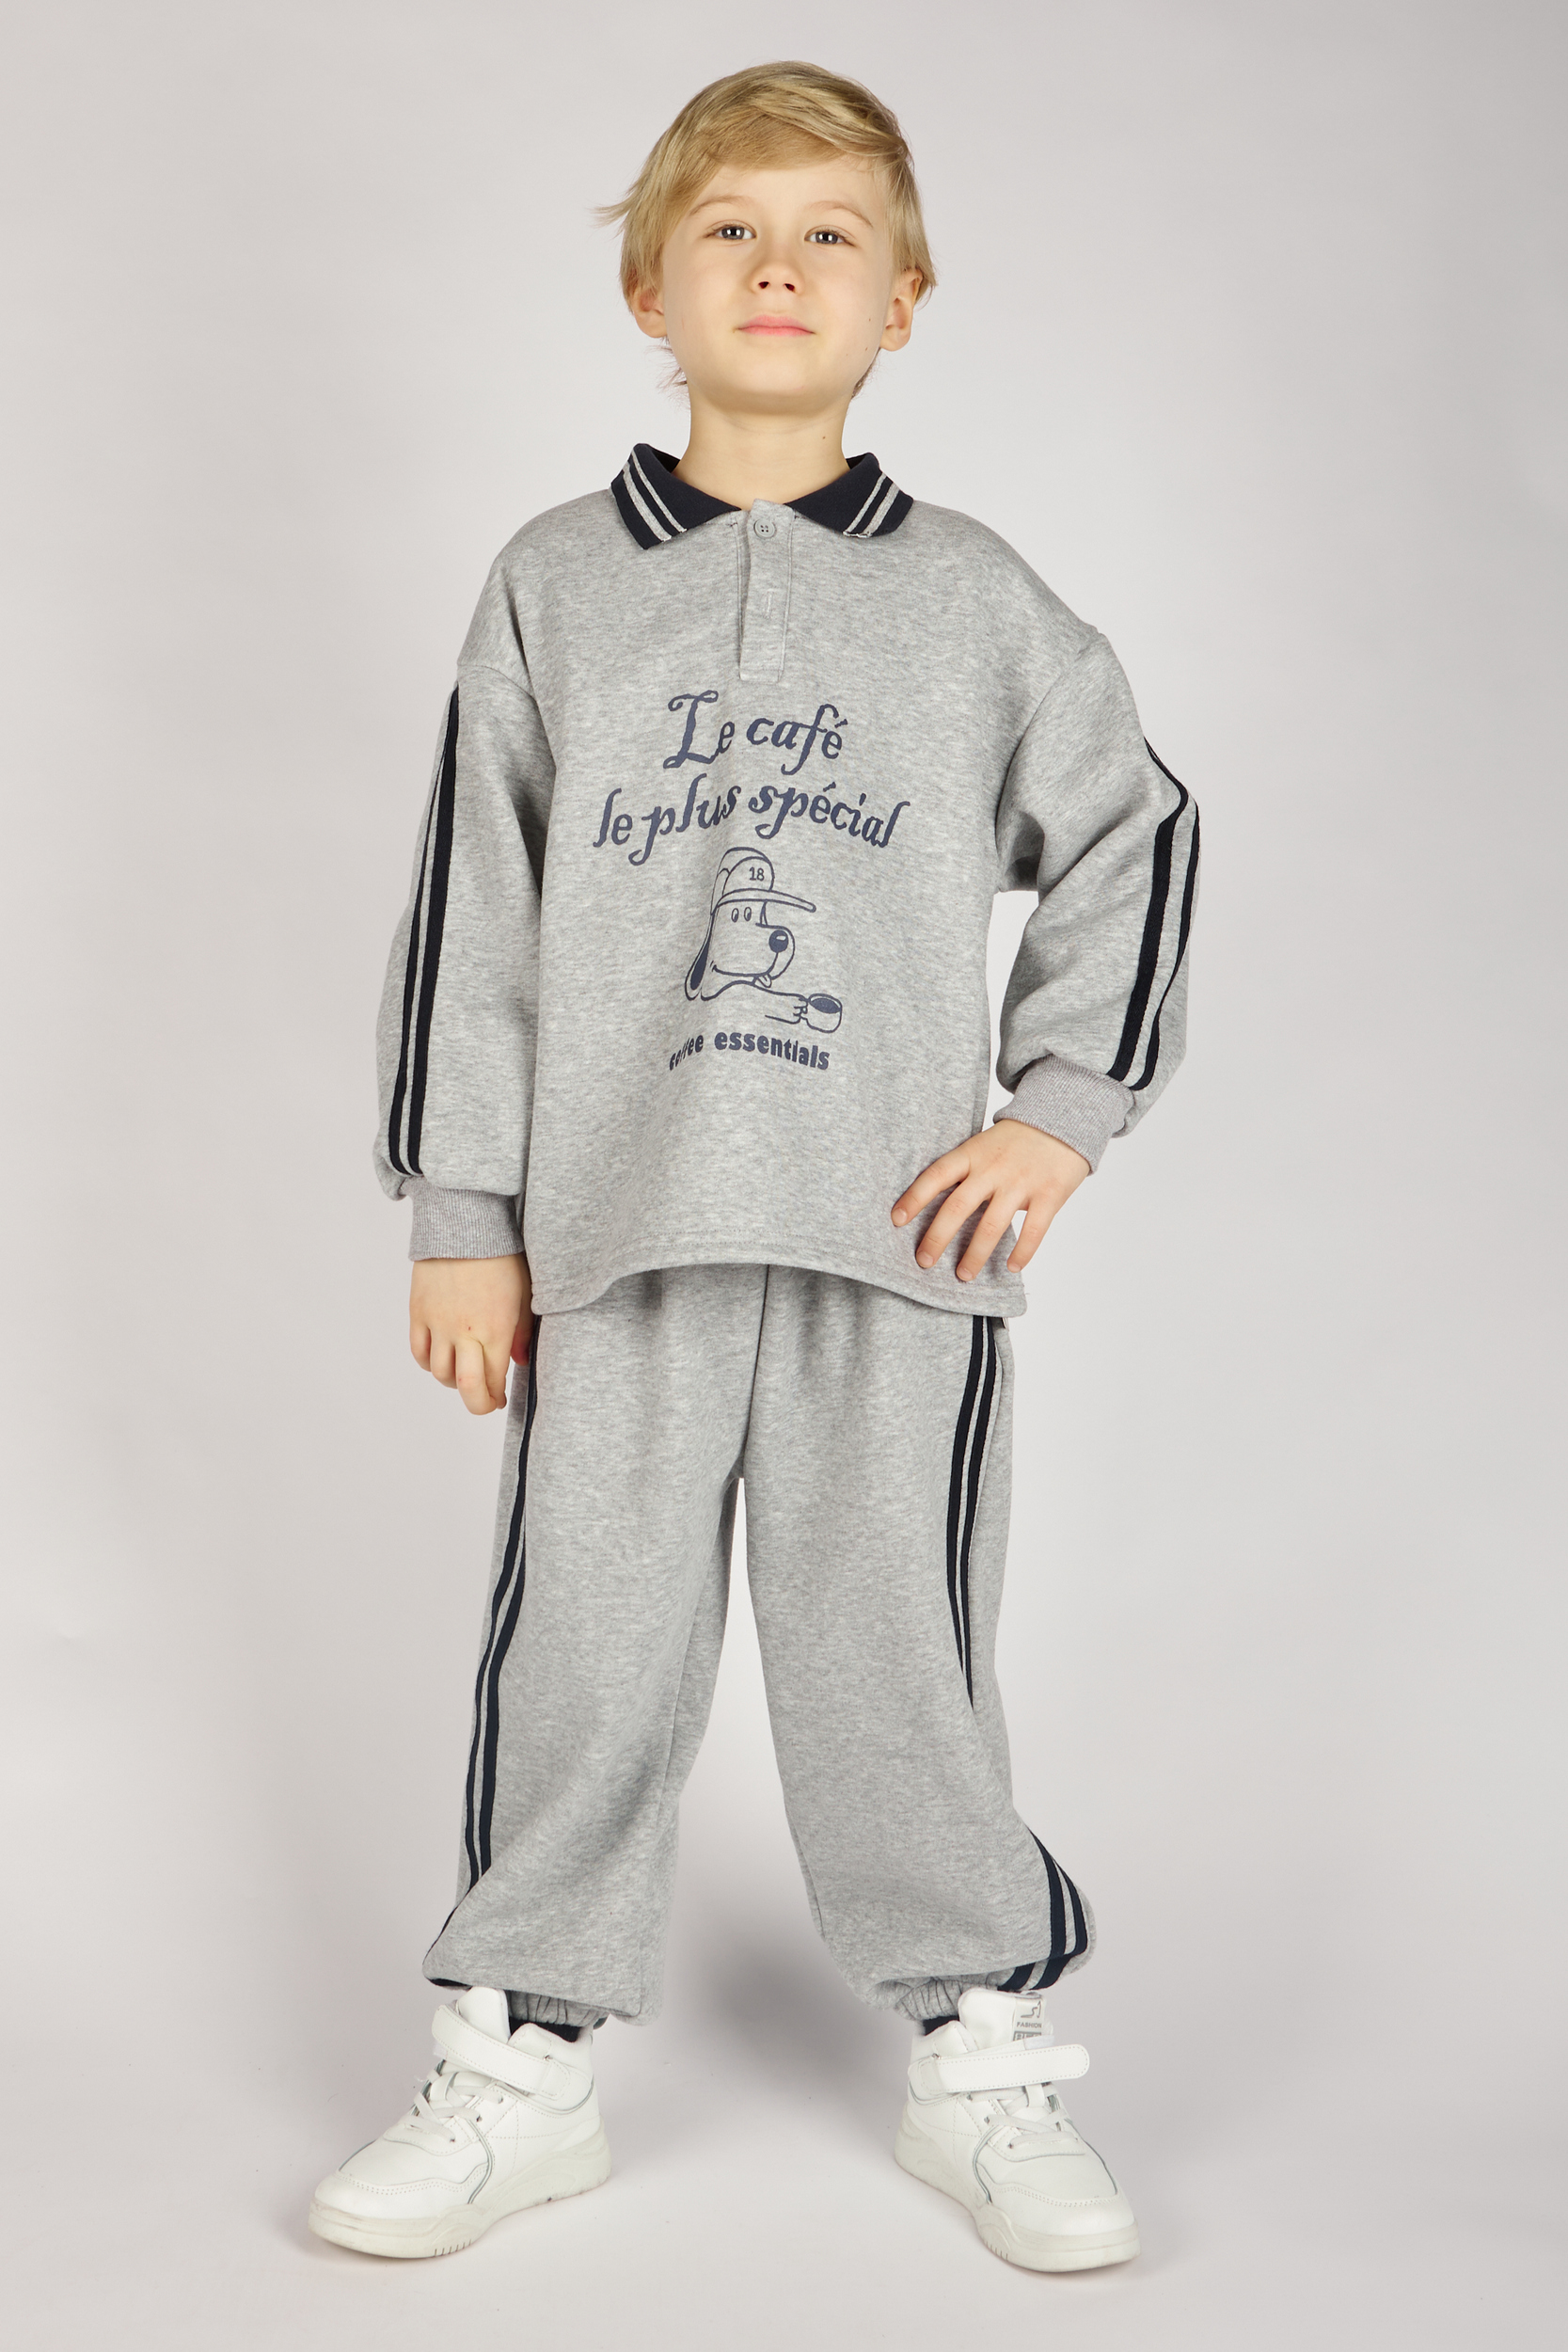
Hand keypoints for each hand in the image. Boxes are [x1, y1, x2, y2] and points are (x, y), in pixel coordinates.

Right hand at [410, 1253, 531, 1415]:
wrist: (464, 1223)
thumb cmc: (501, 1255)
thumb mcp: (523, 1293)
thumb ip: (522, 1333)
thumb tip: (520, 1362)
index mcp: (496, 1329)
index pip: (493, 1381)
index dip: (496, 1398)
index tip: (500, 1399)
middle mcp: (465, 1332)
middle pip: (465, 1387)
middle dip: (477, 1404)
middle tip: (483, 1402)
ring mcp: (438, 1324)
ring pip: (439, 1373)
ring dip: (454, 1382)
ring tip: (464, 1374)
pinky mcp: (418, 1312)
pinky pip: (419, 1352)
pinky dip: (429, 1363)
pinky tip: (441, 1358)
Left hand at [891, 1121, 1090, 1281]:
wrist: (1063, 1120)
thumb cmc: (1016, 1140)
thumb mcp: (983, 1145)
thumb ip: (964, 1172)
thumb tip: (935, 1208)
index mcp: (972, 1153)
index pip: (936, 1176)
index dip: (914, 1198)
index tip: (896, 1221)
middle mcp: (993, 1168)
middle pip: (958, 1206)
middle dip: (937, 1237)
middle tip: (924, 1262)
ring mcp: (1021, 1182)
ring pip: (992, 1225)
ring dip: (975, 1254)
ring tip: (964, 1275)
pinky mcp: (1049, 1194)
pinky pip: (1033, 1230)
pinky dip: (1022, 1252)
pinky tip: (1011, 1267)